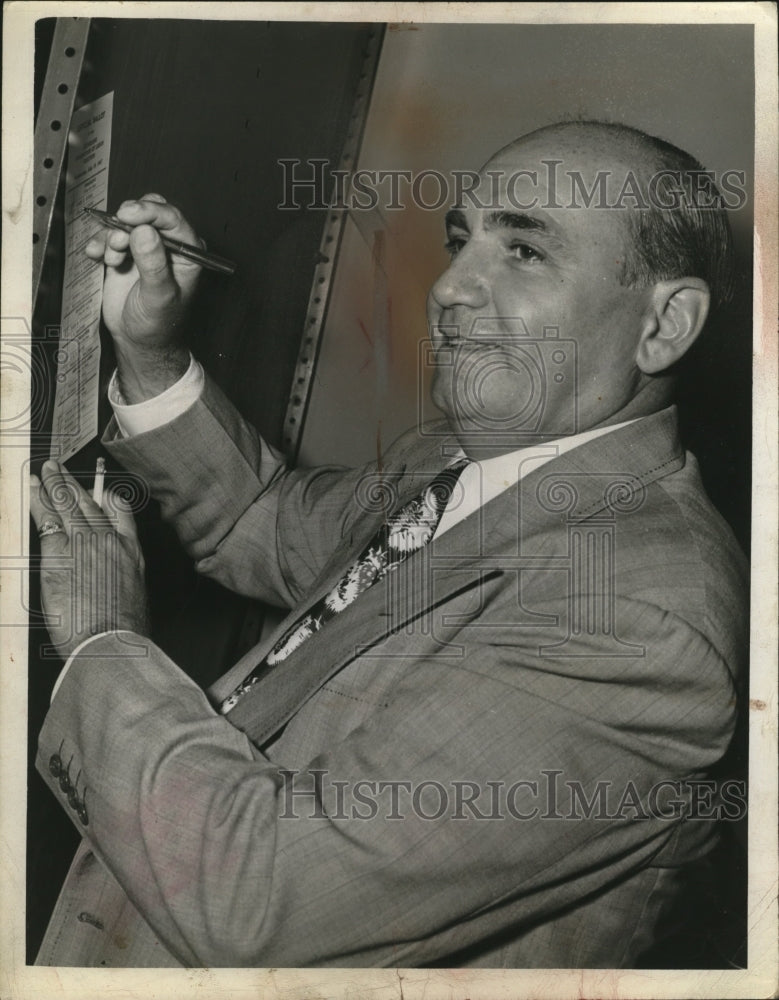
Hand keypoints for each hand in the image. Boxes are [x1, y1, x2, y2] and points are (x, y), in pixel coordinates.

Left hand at [30, 461, 149, 661]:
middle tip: (60, 470)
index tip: (100, 489)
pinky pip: (48, 517)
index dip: (107, 496)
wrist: (110, 643)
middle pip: (90, 503)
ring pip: (68, 504)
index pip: (120, 512)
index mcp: (131, 554)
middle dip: (73, 484)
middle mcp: (110, 542)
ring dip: (55, 484)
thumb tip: (111, 589)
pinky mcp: (60, 552)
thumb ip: (120, 585)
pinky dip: (39, 500)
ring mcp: (85, 544)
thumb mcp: (133, 603)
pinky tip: (32, 489)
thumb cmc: (121, 633)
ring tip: (46, 471)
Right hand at [85, 194, 201, 354]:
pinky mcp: (124, 251)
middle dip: (127, 222)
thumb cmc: (158, 323)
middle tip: (116, 240)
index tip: (127, 216)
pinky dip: (99, 242)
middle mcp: (168, 244)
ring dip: (112, 237)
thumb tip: (144, 231)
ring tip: (112, 261)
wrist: (138, 340)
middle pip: (147, 212)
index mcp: (188, 252)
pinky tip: (96, 257)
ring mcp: (145, 246)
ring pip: (125, 222)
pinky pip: (108, 234)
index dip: (149, 212)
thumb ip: (153, 264)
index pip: (172, 219)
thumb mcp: (159, 296)